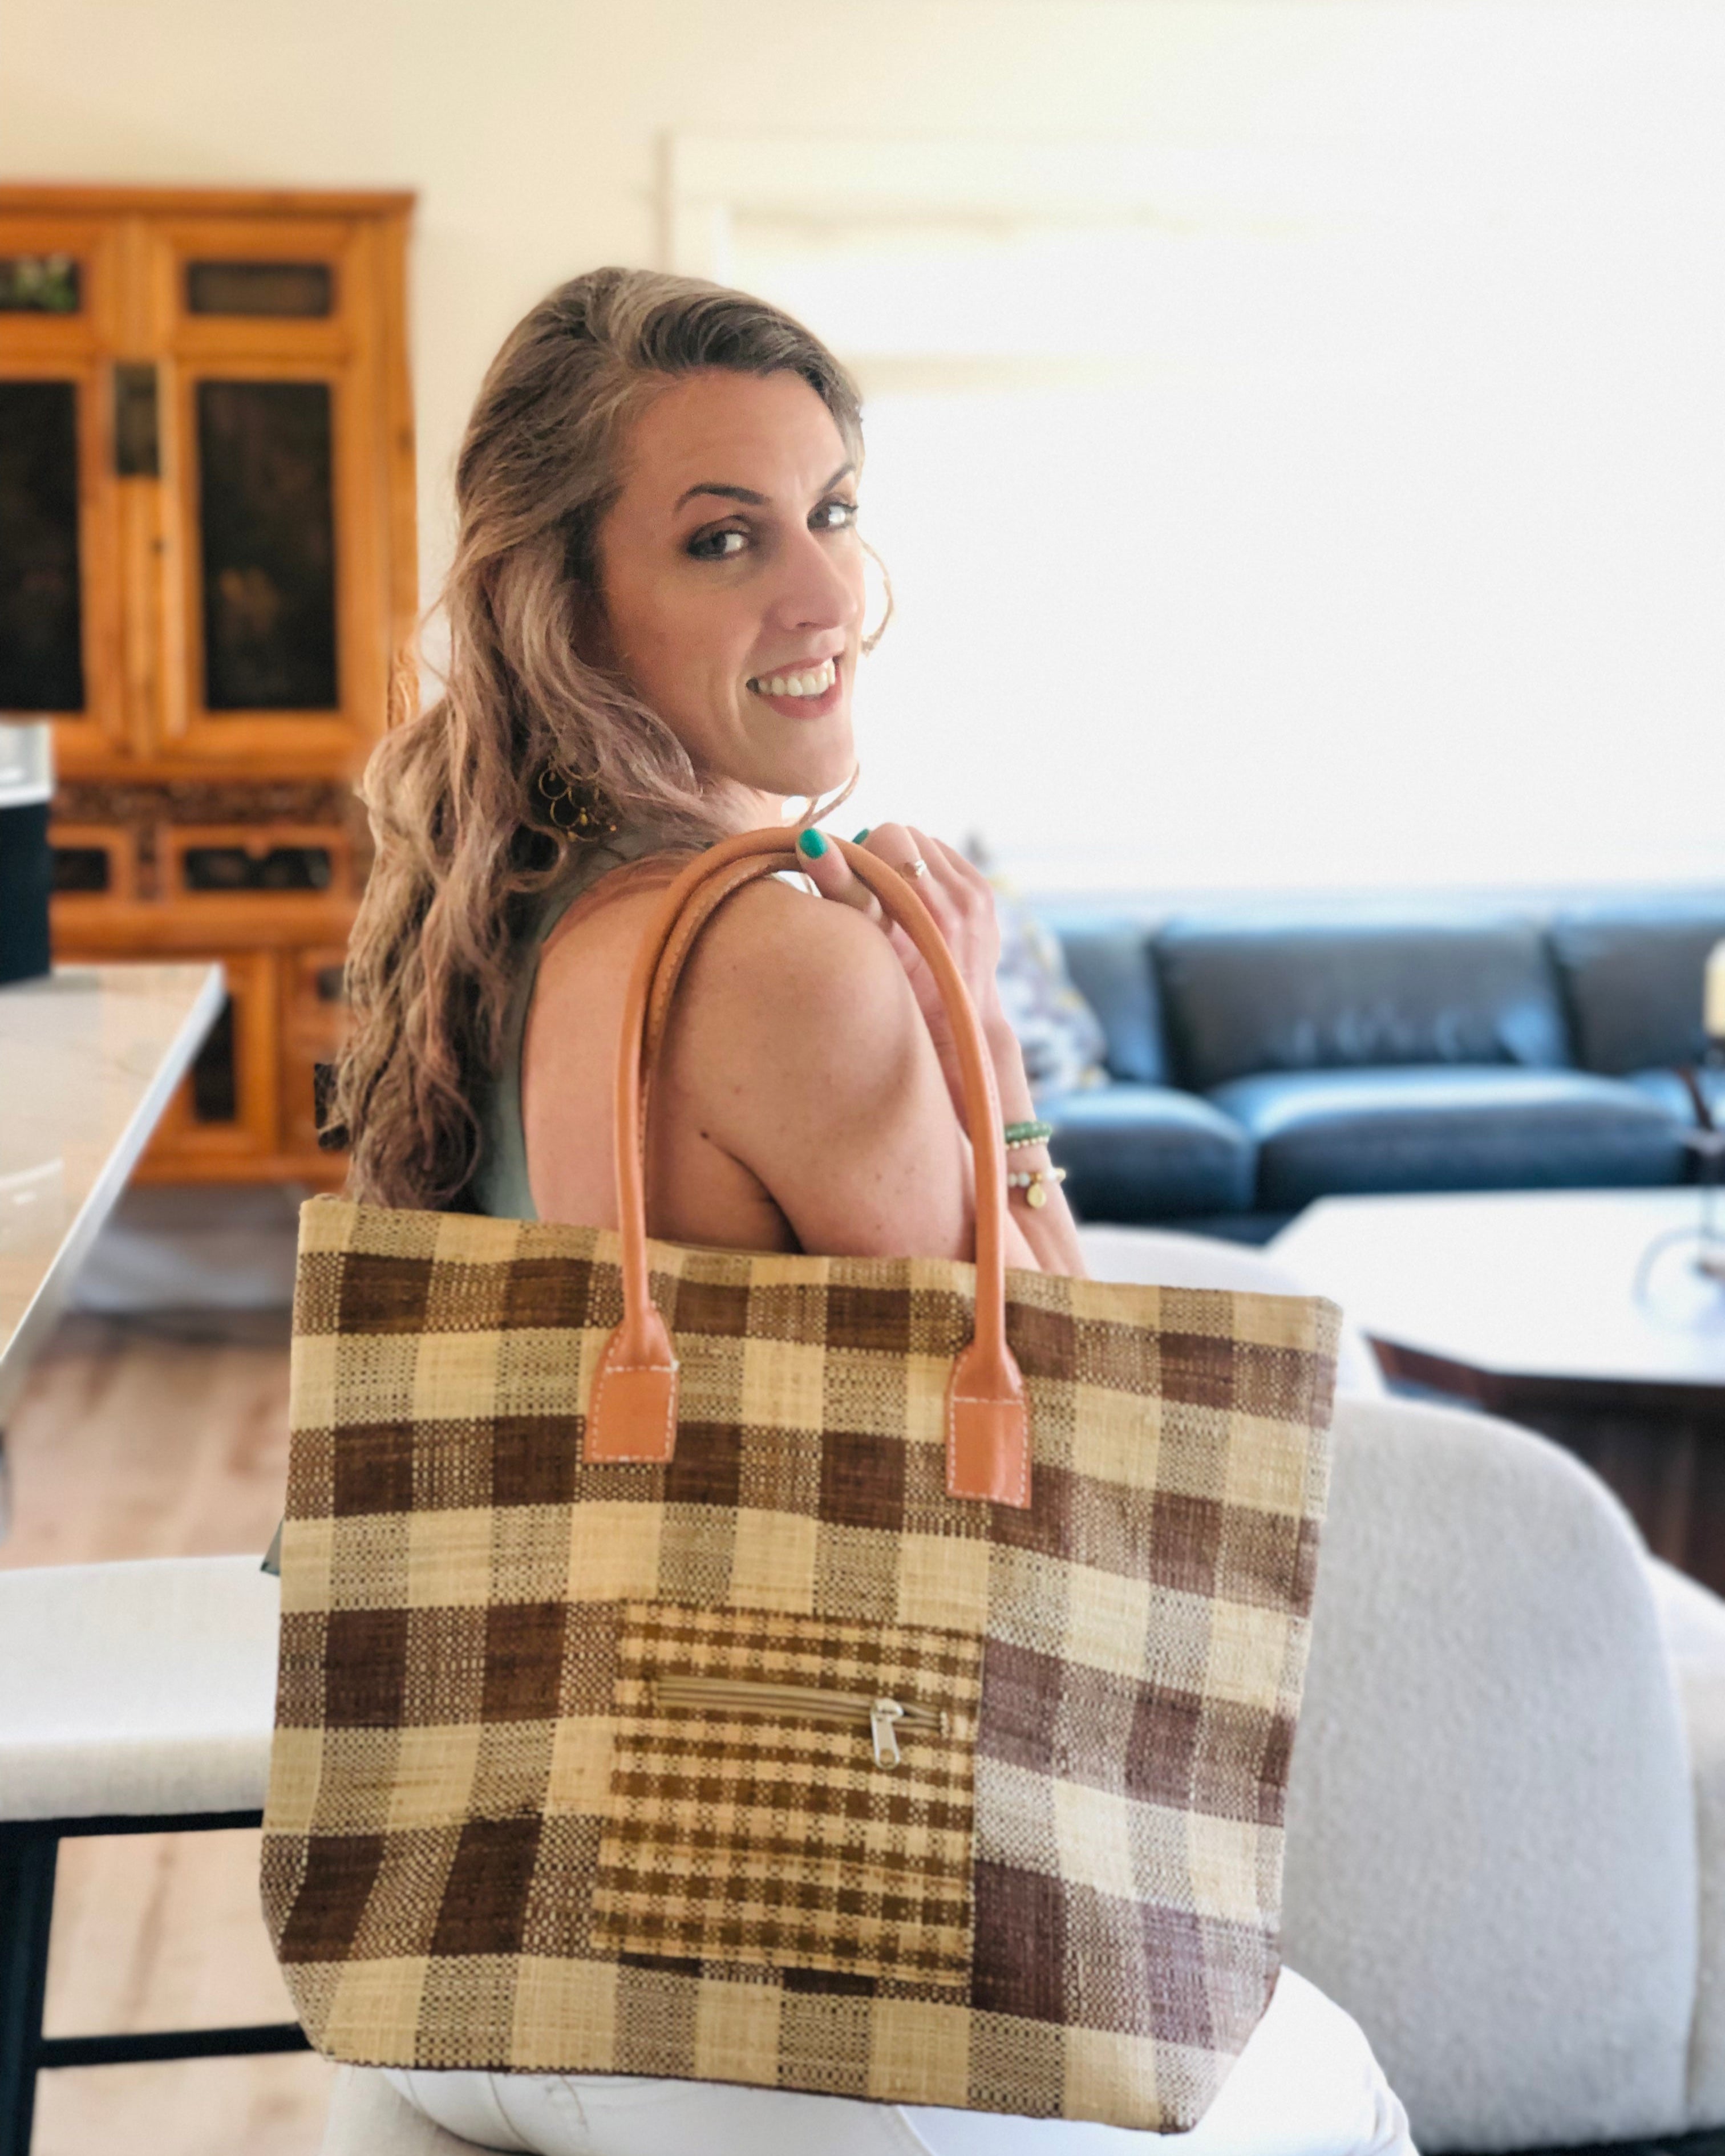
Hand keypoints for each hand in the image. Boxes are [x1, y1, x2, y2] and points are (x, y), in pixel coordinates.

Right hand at [792, 822, 1020, 1121]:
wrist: (955, 1024)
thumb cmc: (898, 992)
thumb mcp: (865, 942)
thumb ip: (841, 888)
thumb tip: (811, 842)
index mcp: (929, 908)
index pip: (886, 838)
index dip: (862, 856)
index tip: (853, 885)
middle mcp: (961, 897)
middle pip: (905, 835)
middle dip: (883, 857)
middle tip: (872, 896)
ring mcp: (978, 894)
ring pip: (925, 843)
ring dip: (905, 863)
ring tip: (895, 902)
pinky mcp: (986, 893)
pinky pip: (946, 856)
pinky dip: (926, 871)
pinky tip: (917, 903)